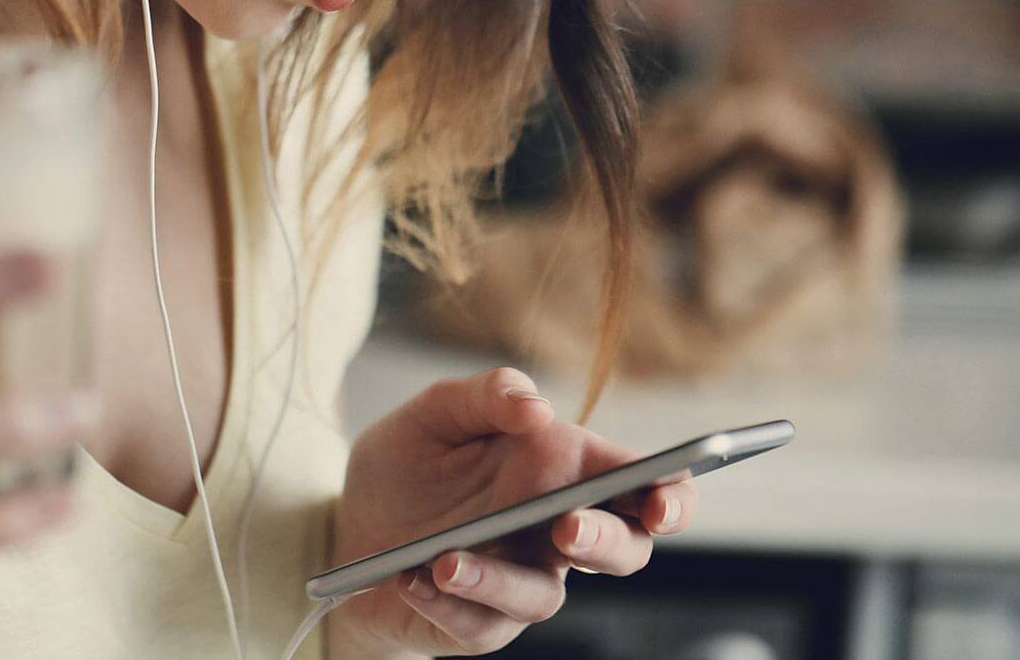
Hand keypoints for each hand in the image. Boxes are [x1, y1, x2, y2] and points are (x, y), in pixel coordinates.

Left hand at [325, 368, 695, 657]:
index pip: (645, 484)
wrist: (348, 531)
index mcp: (563, 469)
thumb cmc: (408, 469)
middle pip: (625, 551)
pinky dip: (448, 603)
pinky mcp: (480, 624)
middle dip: (605, 541)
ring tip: (446, 560)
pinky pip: (481, 626)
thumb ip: (487, 394)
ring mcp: (521, 579)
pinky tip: (416, 579)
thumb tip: (536, 406)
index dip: (672, 495)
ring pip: (543, 596)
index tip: (661, 502)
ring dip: (498, 578)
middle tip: (567, 526)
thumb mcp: (435, 414)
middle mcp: (553, 530)